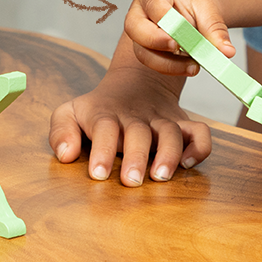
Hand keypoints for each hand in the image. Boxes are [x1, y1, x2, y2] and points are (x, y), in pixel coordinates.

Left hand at [48, 61, 211, 186]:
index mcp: (105, 113)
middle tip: (131, 181)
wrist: (135, 81)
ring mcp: (160, 119)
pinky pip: (200, 132)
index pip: (103, 127)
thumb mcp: (70, 112)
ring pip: (171, 132)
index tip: (97, 174)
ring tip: (160, 177)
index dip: (101, 149)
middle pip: (138, 132)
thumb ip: (61, 131)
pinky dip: (199, 147)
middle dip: (136, 156)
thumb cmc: (96, 109)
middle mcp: (135, 116)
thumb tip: (66, 155)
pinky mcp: (182, 124)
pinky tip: (188, 164)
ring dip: (169, 153)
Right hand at [124, 0, 235, 75]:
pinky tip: (191, 67)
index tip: (177, 37)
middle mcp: (140, 12)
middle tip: (178, 49)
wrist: (190, 2)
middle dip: (156, 43)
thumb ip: (215, 28)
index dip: (164, 21)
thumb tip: (226, 52)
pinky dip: (173, 68)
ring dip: (168, 64)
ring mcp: (140, 33)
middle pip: (135, 29)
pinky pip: (154, 63)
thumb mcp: (208, 7)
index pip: (153, 5)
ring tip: (194, 66)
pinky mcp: (147, 50)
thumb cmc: (194, 0)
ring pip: (143, 52)